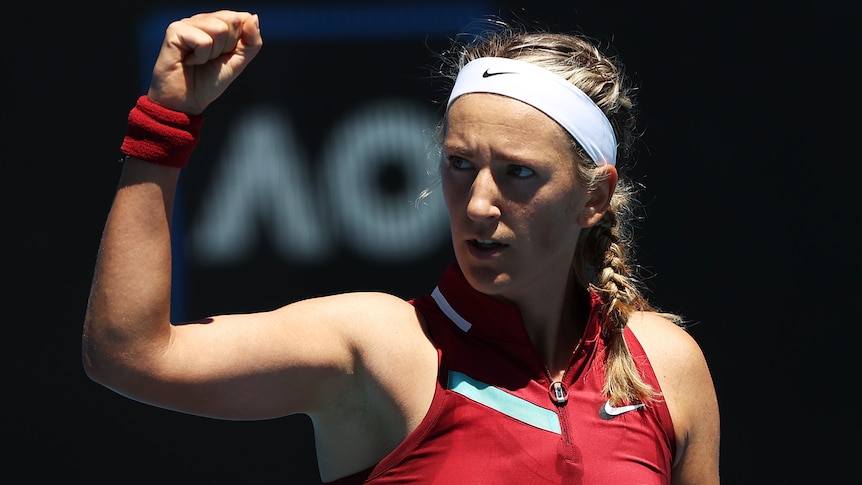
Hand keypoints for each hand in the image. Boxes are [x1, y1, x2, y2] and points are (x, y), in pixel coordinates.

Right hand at [146, 10, 262, 113]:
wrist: (185, 102)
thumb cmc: (207, 82)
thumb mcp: (238, 62)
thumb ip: (251, 42)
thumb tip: (253, 18)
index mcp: (216, 24)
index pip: (241, 18)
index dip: (238, 42)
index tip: (224, 56)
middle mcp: (201, 20)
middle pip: (231, 20)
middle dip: (226, 47)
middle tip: (210, 59)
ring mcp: (187, 23)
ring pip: (219, 29)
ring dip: (213, 53)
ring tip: (199, 60)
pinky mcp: (175, 31)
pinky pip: (204, 41)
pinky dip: (201, 57)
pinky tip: (189, 61)